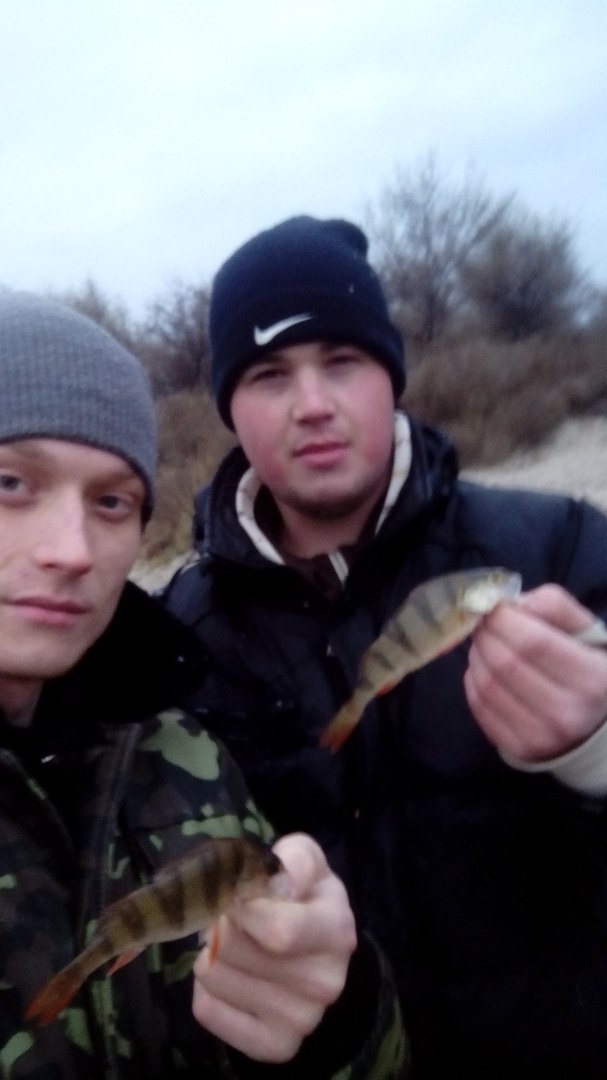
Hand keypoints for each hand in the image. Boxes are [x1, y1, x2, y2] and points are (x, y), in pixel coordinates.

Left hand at [191, 832, 356, 1061]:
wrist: (319, 949)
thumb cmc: (305, 895)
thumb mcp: (305, 859)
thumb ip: (294, 859)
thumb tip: (277, 881)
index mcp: (336, 930)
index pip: (277, 930)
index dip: (242, 906)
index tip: (238, 893)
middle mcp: (326, 982)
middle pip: (232, 949)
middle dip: (222, 923)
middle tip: (234, 917)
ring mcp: (302, 1020)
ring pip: (213, 976)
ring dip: (212, 953)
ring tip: (236, 946)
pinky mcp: (276, 1045)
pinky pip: (207, 1010)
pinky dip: (208, 989)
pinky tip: (233, 976)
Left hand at [464, 584, 606, 760]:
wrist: (594, 725)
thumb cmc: (587, 666)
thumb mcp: (584, 630)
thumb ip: (552, 605)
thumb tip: (509, 604)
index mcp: (593, 678)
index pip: (533, 642)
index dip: (503, 619)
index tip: (493, 607)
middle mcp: (568, 713)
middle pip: (505, 663)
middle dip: (485, 635)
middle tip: (484, 624)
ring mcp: (542, 737)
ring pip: (487, 685)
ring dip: (476, 656)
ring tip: (485, 645)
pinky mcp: (519, 750)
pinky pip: (479, 708)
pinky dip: (472, 682)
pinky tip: (483, 670)